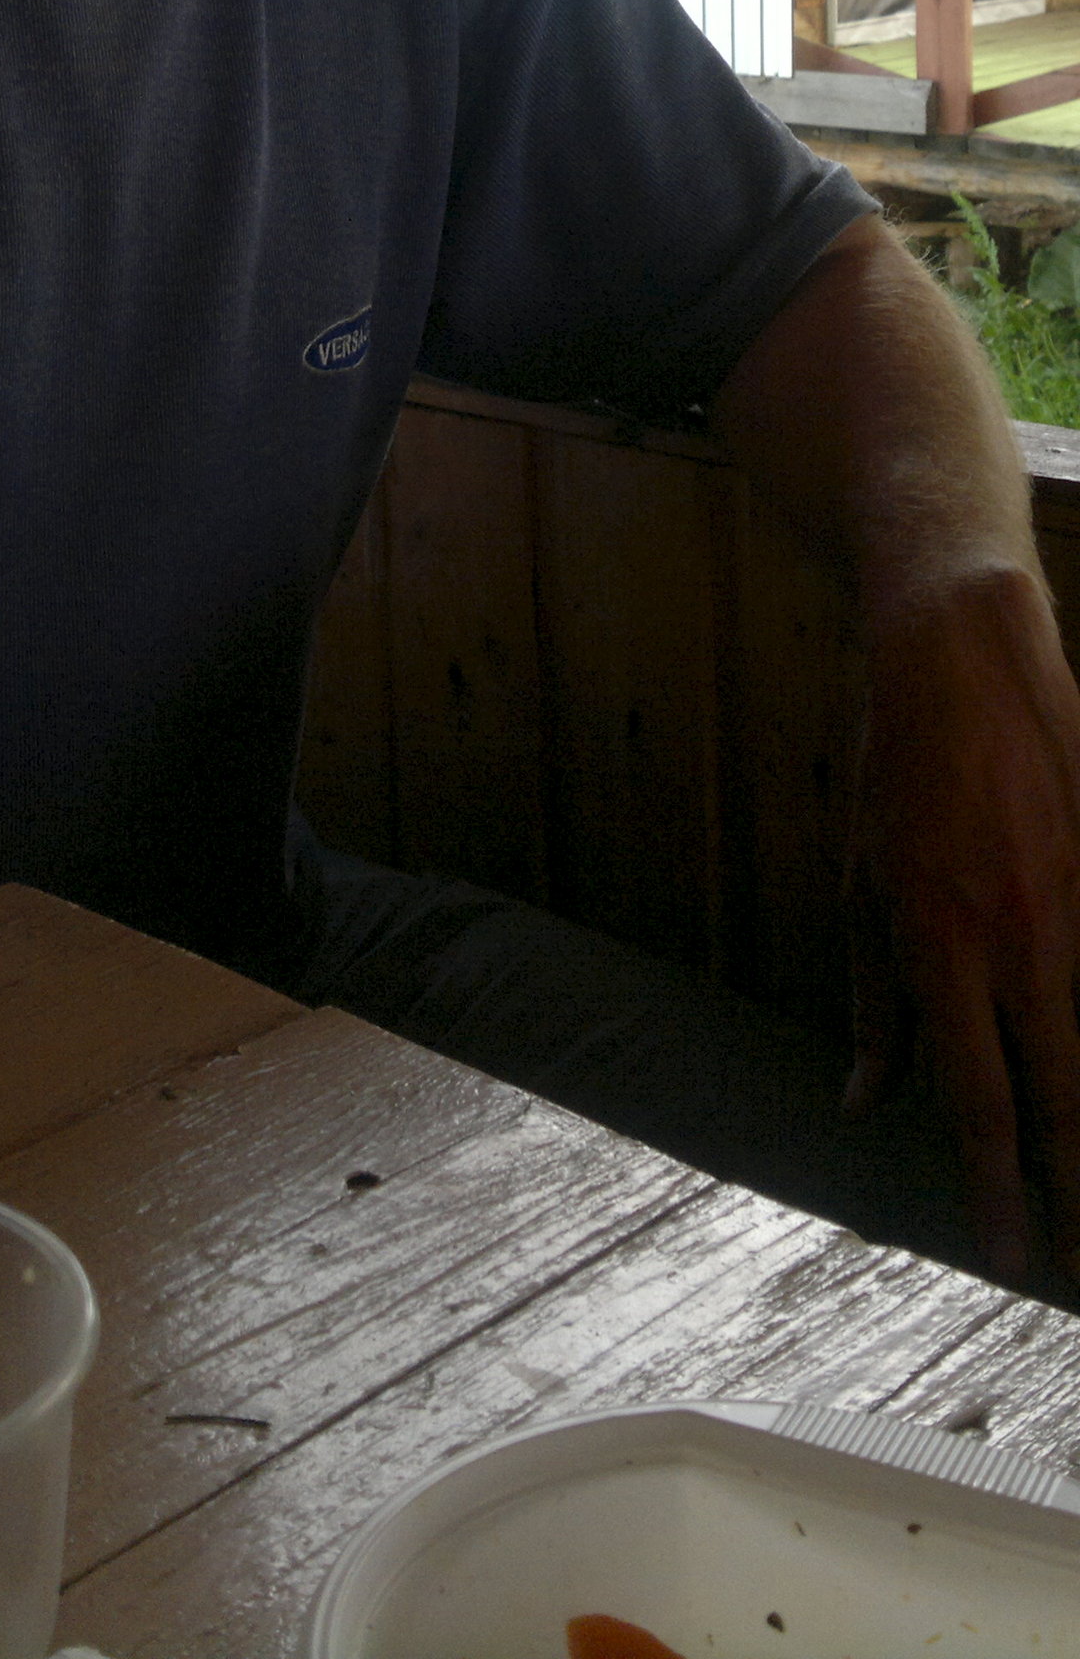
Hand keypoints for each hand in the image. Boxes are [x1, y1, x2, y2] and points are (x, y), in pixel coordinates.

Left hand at [847, 568, 1079, 1281]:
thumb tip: (866, 1106)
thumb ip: (875, 1008)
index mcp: (942, 947)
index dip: (996, 1189)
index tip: (1013, 1257)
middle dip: (1078, 1192)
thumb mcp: (859, 889)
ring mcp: (1077, 903)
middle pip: (1062, 1096)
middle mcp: (1020, 937)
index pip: (977, 1101)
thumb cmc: (897, 777)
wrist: (962, 659)